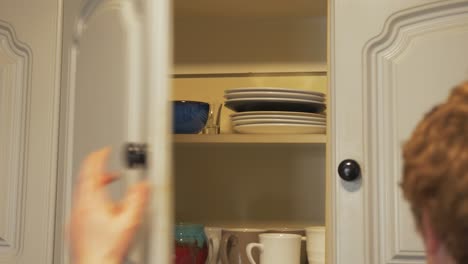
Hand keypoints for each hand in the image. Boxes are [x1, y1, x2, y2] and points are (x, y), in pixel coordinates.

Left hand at [69, 148, 150, 263]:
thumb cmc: (107, 250)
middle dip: (100, 170)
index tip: (104, 150)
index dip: (99, 156)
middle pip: (85, 179)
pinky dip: (92, 198)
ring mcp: (75, 217)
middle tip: (111, 168)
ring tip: (111, 187)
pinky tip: (104, 208)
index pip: (91, 170)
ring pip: (83, 192)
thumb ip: (138, 199)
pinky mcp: (74, 226)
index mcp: (91, 201)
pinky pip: (82, 204)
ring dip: (97, 185)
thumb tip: (143, 185)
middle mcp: (80, 207)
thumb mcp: (130, 221)